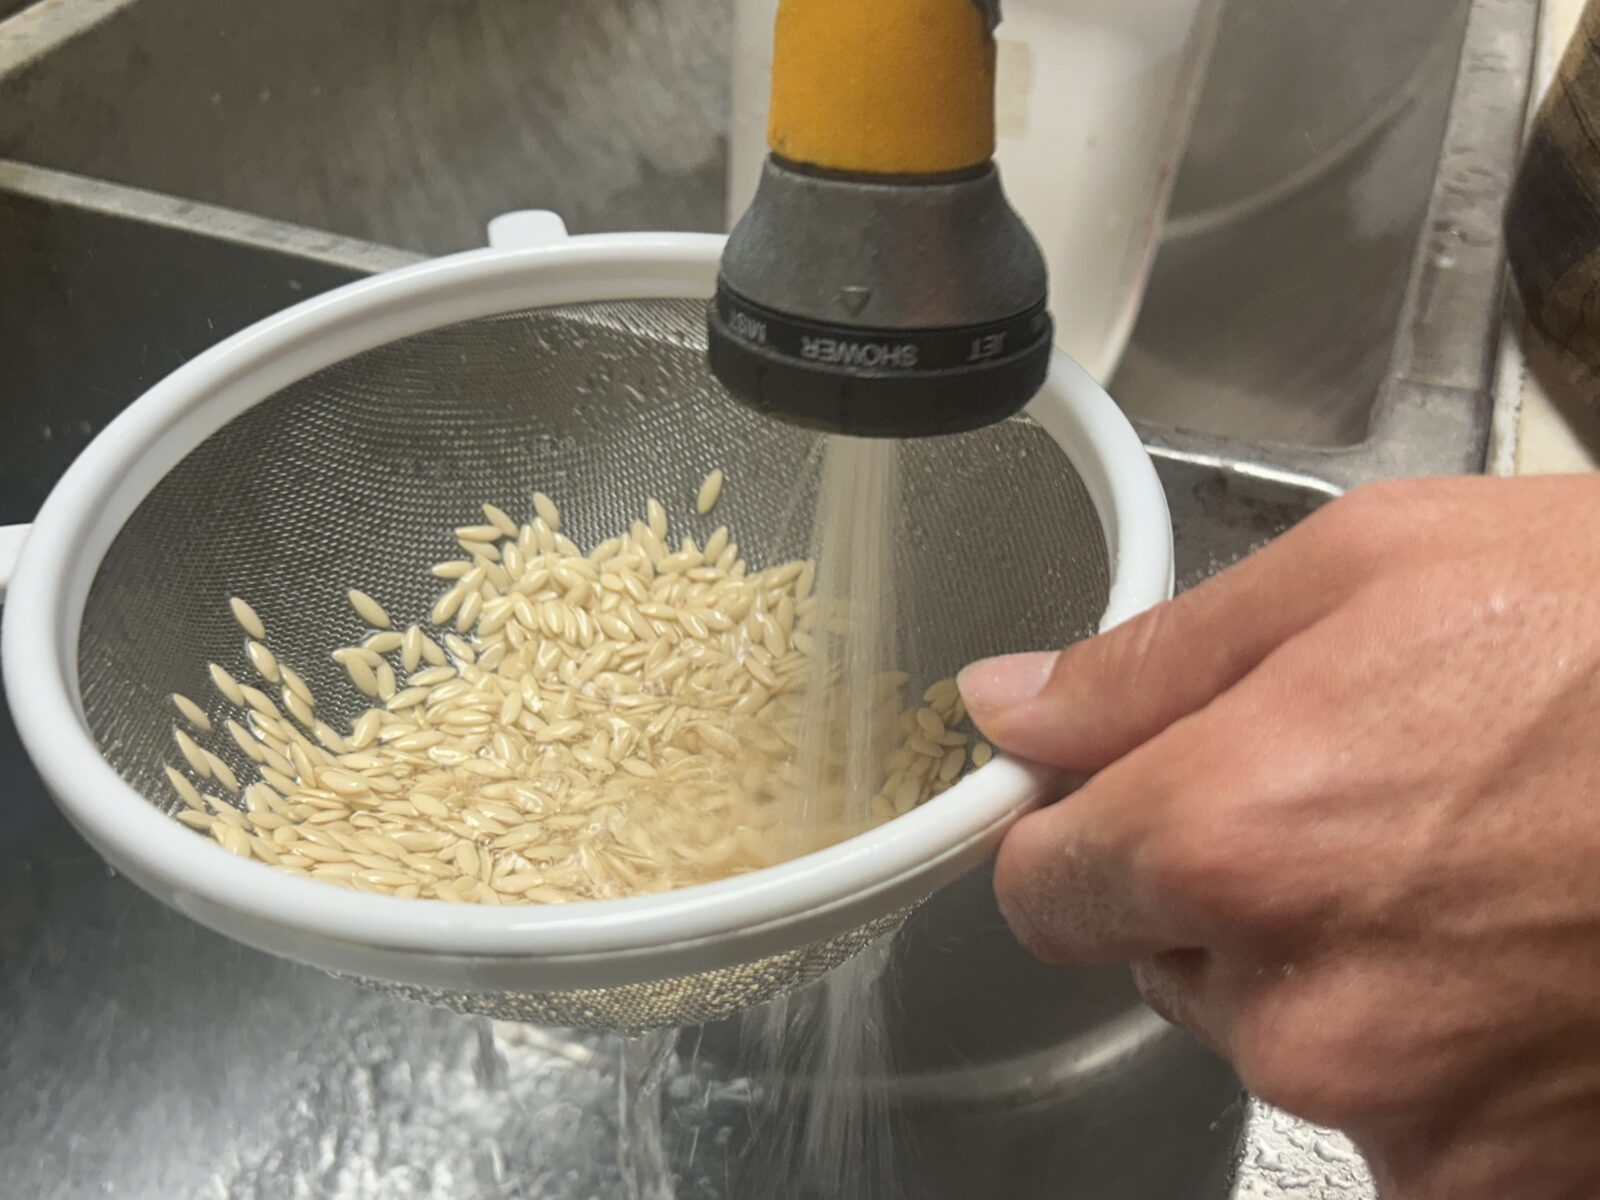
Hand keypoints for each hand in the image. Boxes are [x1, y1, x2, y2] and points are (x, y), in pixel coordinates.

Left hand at [959, 476, 1599, 1199]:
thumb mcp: (1363, 568)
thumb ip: (1151, 661)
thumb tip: (1009, 708)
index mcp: (1234, 837)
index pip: (1040, 886)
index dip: (1076, 834)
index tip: (1127, 803)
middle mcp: (1302, 1006)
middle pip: (1161, 960)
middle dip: (1221, 890)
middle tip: (1366, 800)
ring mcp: (1413, 1116)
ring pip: (1281, 1036)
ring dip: (1336, 968)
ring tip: (1474, 868)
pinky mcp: (1513, 1181)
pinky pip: (1400, 1120)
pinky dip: (1436, 1051)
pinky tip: (1525, 957)